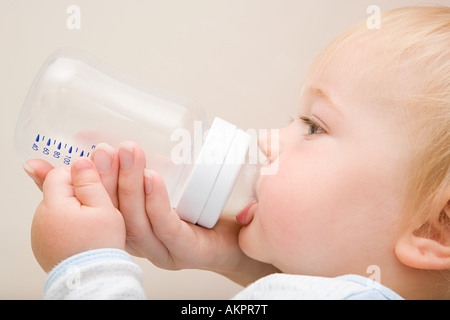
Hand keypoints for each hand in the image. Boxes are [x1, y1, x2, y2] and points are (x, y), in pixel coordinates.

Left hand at [30, 158, 125, 271]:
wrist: (94, 280)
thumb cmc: (100, 246)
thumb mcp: (103, 208)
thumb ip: (90, 182)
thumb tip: (80, 161)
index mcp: (53, 206)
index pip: (60, 174)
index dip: (82, 175)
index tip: (97, 185)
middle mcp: (40, 219)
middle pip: (58, 191)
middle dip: (78, 193)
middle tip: (99, 206)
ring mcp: (40, 234)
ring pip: (58, 208)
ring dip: (75, 209)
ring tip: (93, 223)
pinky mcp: (44, 245)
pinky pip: (57, 225)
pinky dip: (70, 225)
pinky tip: (85, 233)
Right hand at [93, 141, 277, 284]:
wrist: (246, 238)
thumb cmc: (206, 212)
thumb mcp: (172, 186)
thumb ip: (150, 169)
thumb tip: (123, 141)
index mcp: (135, 228)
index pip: (100, 211)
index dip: (88, 182)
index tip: (79, 152)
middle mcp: (145, 244)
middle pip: (114, 217)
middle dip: (106, 180)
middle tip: (105, 148)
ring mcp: (165, 252)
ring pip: (137, 222)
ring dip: (130, 185)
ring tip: (129, 153)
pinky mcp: (189, 252)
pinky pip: (168, 229)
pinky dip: (157, 202)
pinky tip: (152, 178)